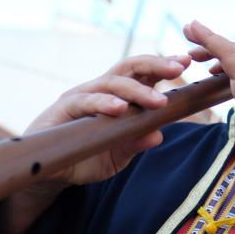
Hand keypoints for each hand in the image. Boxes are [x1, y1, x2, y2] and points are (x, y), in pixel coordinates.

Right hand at [23, 54, 190, 187]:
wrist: (48, 171)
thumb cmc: (85, 157)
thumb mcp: (117, 155)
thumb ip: (135, 143)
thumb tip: (158, 136)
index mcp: (117, 96)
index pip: (143, 74)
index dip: (164, 66)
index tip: (186, 62)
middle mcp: (101, 90)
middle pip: (130, 67)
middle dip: (156, 65)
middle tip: (177, 69)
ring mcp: (83, 95)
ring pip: (111, 82)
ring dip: (136, 90)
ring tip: (157, 100)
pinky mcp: (65, 107)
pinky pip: (86, 101)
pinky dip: (104, 103)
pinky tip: (120, 109)